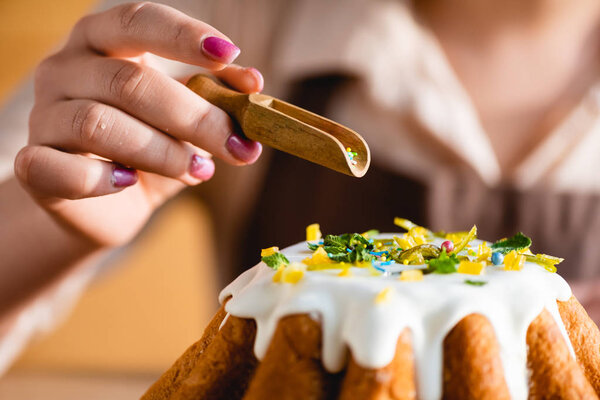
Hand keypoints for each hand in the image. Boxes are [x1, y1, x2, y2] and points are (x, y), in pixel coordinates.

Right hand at [14, 2, 262, 246]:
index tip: (228, 52)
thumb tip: (253, 82)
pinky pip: (60, 169)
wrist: (104, 201)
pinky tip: (129, 182)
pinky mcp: (33, 164)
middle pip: (129, 82)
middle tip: (236, 147)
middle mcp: (64, 69)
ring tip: (199, 171)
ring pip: (99, 124)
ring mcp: (43, 116)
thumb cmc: (148, 146)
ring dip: (162, 152)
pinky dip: (101, 179)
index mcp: (101, 42)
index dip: (182, 35)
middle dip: (194, 118)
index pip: (137, 21)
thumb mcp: (187, 118)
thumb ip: (216, 96)